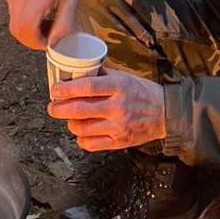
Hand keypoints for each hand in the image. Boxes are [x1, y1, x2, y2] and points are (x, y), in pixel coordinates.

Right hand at [4, 0, 81, 49]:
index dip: (35, 41)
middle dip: (30, 40)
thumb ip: (64, 23)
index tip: (47, 43)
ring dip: (26, 30)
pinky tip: (36, 13)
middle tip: (45, 38)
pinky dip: (22, 19)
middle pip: (16, 28)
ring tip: (44, 23)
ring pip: (12, 22)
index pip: (27, 26)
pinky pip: (12, 12)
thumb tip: (53, 43)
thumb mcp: (73, 0)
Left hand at [48, 70, 166, 151]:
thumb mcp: (125, 77)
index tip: (55, 90)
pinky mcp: (119, 142)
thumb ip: (101, 76)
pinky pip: (91, 144)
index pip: (87, 87)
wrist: (166, 113)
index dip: (67, 89)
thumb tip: (77, 74)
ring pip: (82, 129)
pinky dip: (81, 138)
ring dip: (70, 123)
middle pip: (80, 110)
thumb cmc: (143, 93)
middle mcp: (118, 107)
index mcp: (119, 87)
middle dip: (60, 109)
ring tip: (69, 118)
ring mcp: (118, 126)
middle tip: (53, 107)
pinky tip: (82, 132)